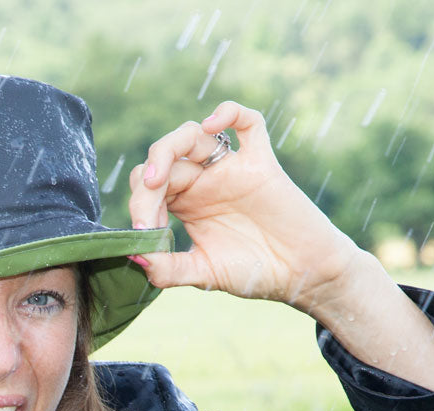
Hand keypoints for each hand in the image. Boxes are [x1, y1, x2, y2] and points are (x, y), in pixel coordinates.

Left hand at [128, 101, 363, 313]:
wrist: (300, 275)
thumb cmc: (252, 273)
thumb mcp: (202, 274)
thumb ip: (168, 269)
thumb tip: (132, 256)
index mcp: (184, 203)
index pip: (148, 188)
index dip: (138, 206)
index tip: (143, 237)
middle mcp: (203, 181)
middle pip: (162, 159)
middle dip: (146, 187)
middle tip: (147, 219)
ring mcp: (231, 168)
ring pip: (192, 135)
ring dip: (166, 150)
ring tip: (156, 179)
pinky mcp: (261, 164)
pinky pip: (249, 122)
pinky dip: (230, 112)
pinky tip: (211, 124)